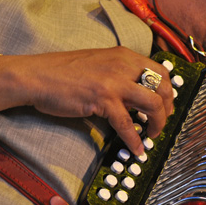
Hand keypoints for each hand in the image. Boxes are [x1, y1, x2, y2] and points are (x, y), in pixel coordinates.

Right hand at [0, 47, 173, 155]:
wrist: (36, 76)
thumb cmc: (63, 72)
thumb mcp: (100, 62)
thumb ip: (120, 72)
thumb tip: (138, 92)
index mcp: (124, 55)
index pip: (161, 71)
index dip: (169, 90)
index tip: (168, 104)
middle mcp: (123, 65)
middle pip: (162, 88)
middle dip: (168, 108)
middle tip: (163, 121)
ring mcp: (114, 82)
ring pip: (152, 105)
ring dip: (158, 123)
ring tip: (153, 135)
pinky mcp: (102, 100)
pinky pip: (127, 124)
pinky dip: (135, 139)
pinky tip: (136, 149)